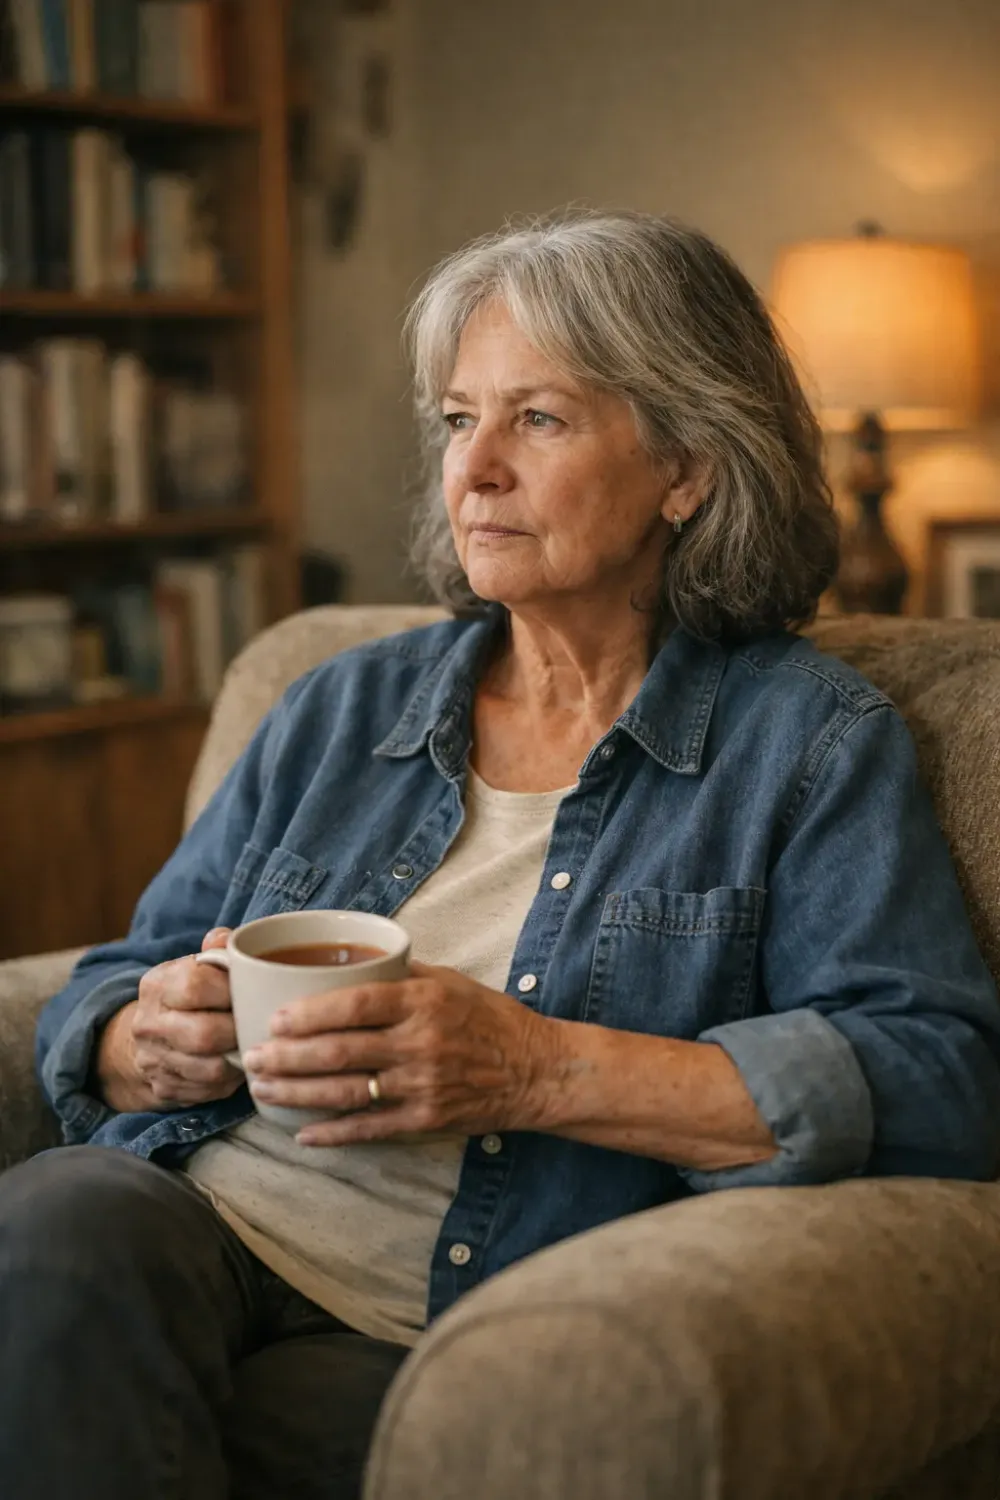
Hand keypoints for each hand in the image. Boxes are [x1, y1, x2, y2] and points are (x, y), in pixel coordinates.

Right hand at [95, 928, 243, 1112]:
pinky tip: (237, 1065)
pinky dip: (230, 1080)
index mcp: (157, 985)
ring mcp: (153, 1060)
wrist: (150, 1035)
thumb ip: (217, 949)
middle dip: (239, 1031)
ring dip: (238, 1059)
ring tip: (252, 1044)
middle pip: (204, 1035)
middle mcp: (149, 1024)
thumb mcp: (196, 965)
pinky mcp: (164, 1088)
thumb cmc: (188, 994)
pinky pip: (208, 1091)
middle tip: (260, 1025)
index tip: (251, 992)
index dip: (231, 991)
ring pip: (209, 1070)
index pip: (195, 987)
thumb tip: (230, 939)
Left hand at [243, 962, 562, 1145]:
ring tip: (263, 1089)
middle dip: (287, 1057)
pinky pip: (370, 1128)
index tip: (274, 1019)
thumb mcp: (450, 982)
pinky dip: (333, 1133)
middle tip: (251, 1058)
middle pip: (339, 1051)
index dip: (309, 1014)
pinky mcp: (426, 1120)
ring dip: (297, 1093)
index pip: (354, 1005)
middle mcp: (420, 1043)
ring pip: (346, 1091)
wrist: (536, 1071)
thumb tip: (349, 962)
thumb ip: (400, 974)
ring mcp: (422, 1086)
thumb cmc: (490, 1019)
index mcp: (422, 1001)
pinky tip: (302, 1133)